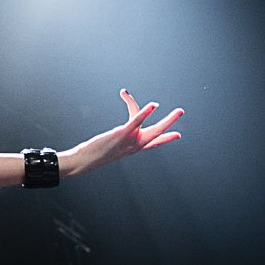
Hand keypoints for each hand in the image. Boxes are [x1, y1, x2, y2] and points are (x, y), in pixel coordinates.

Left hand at [64, 89, 183, 176]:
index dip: (166, 139)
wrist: (84, 161)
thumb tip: (114, 137)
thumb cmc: (93, 154)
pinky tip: (153, 105)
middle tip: (180, 111)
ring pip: (151, 128)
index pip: (153, 144)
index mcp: (132, 148)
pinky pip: (136, 121)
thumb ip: (114, 142)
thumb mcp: (108, 147)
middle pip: (157, 134)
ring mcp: (129, 140)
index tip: (178, 135)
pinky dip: (145, 112)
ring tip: (163, 103)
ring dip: (159, 116)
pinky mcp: (122, 134)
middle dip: (169, 122)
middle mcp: (134, 145)